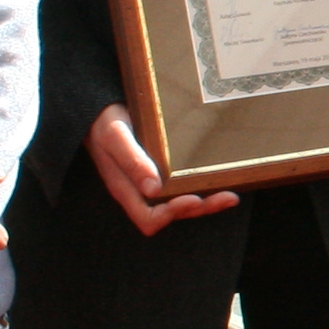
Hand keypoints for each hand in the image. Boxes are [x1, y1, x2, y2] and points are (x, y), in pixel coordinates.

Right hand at [92, 103, 239, 236]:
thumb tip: (153, 189)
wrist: (98, 111)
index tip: (193, 199)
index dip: (172, 214)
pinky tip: (217, 179)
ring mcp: (151, 182)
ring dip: (206, 202)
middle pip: (171, 214)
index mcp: (126, 189)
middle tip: (228, 197)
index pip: (148, 218)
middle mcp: (140, 191)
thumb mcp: (115, 137)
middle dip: (200, 208)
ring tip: (231, 195)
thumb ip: (132, 161)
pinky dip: (201, 188)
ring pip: (180, 203)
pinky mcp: (160, 171)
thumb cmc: (103, 123)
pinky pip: (181, 187)